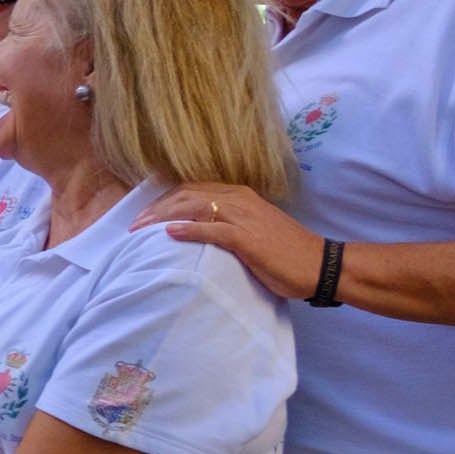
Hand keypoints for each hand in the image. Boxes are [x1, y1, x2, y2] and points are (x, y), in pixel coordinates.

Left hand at [138, 183, 326, 299]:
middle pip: (187, 194)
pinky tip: (168, 234)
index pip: (193, 189)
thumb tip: (200, 230)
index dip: (165, 200)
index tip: (144, 215)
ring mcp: (244, 217)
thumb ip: (228, 224)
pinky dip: (188, 229)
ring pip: (194, 207)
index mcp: (240, 196)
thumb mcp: (254, 231)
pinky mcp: (247, 238)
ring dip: (163, 217)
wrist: (321, 265)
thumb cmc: (287, 252)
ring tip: (140, 229)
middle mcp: (239, 200)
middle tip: (134, 225)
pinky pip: (211, 229)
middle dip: (156, 207)